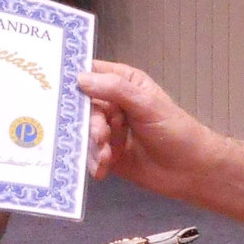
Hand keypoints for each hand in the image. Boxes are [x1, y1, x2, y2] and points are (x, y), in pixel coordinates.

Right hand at [78, 61, 221, 196]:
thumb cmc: (175, 131)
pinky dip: (94, 161)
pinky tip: (103, 168)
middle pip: (83, 107)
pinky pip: (90, 154)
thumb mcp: (146, 104)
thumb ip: (115, 89)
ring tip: (106, 155)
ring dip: (93, 144)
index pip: (91, 73)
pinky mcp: (108, 154)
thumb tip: (80, 79)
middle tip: (99, 135)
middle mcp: (113, 104)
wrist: (190, 171)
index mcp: (123, 83)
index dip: (73, 78)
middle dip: (88, 122)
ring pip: (85, 132)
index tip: (53, 86)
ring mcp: (109, 130)